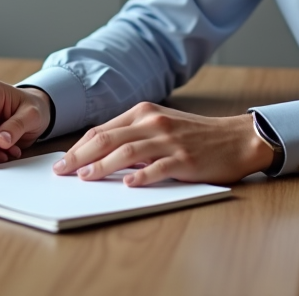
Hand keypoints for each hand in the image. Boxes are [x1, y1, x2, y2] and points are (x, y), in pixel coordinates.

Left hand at [52, 102, 275, 186]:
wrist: (236, 139)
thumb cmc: (195, 135)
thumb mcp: (161, 126)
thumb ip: (133, 136)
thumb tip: (99, 156)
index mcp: (144, 113)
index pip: (102, 130)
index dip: (79, 147)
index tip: (62, 162)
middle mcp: (153, 123)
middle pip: (108, 139)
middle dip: (80, 156)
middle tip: (62, 172)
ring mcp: (169, 141)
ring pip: (127, 153)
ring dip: (102, 166)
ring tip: (85, 178)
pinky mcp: (185, 160)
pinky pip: (158, 168)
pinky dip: (141, 177)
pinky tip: (127, 185)